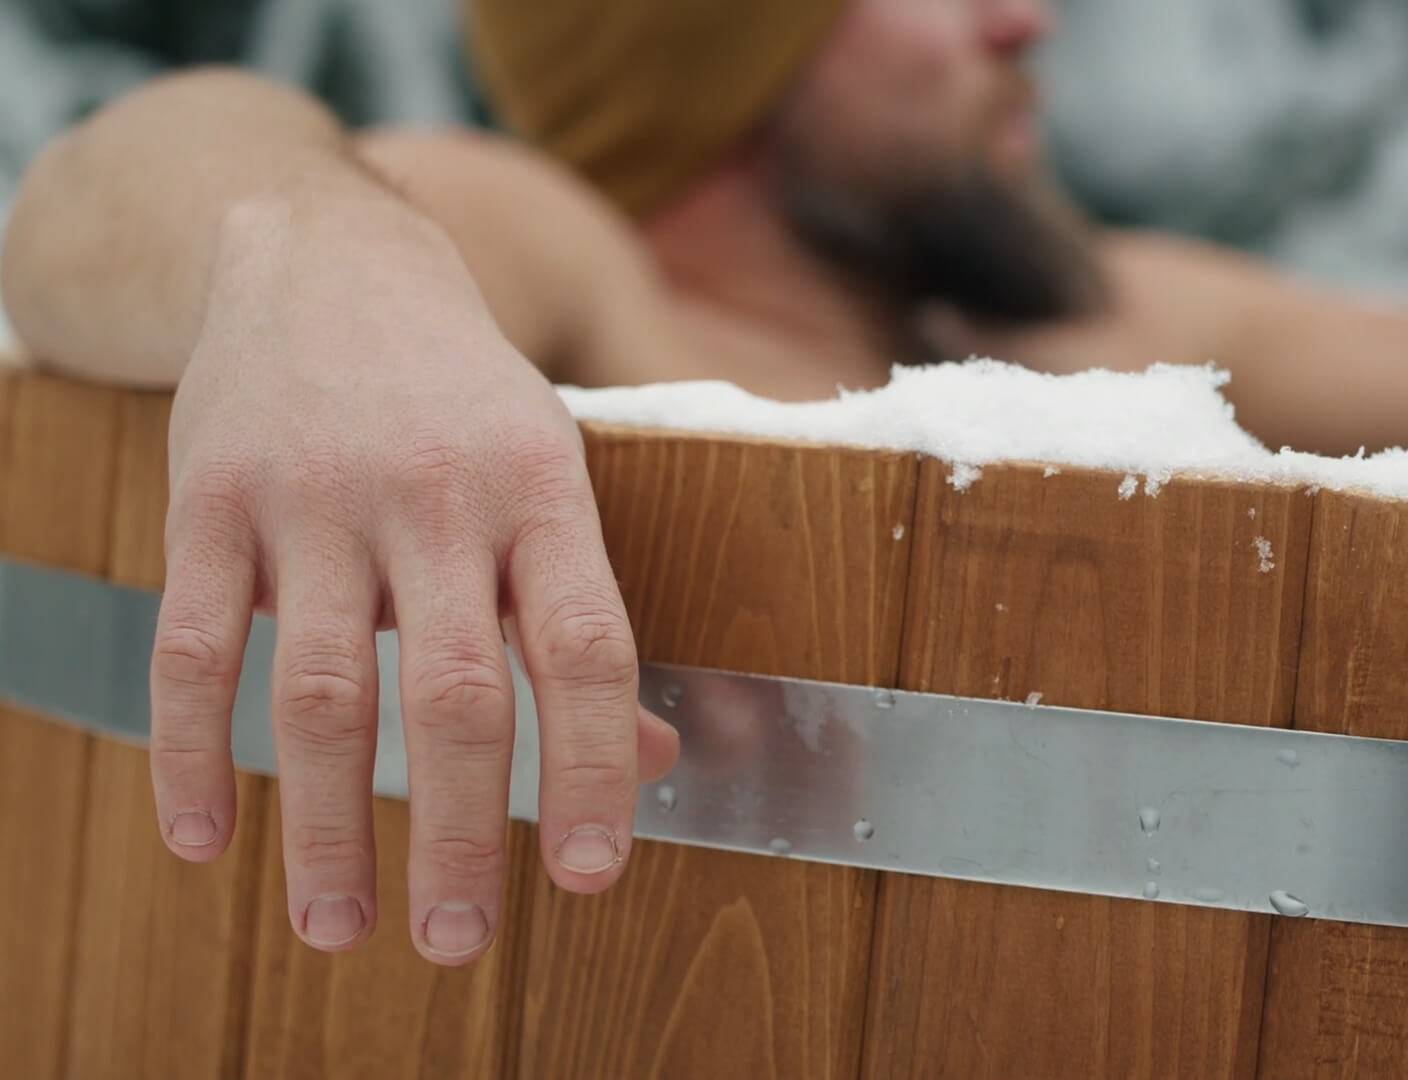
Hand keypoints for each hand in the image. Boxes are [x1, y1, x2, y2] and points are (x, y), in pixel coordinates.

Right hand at [146, 195, 677, 963]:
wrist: (326, 256)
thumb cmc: (460, 397)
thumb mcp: (548, 479)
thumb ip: (580, 620)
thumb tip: (646, 761)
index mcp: (540, 489)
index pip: (584, 647)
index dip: (594, 766)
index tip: (594, 873)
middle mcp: (435, 493)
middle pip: (455, 691)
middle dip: (463, 830)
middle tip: (459, 940)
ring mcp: (316, 495)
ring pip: (323, 689)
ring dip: (328, 825)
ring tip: (337, 924)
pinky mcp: (210, 497)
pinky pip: (194, 647)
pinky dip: (192, 753)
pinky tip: (204, 839)